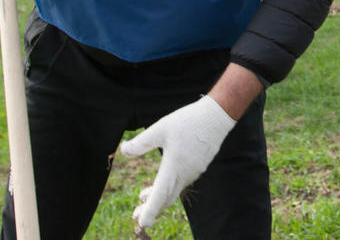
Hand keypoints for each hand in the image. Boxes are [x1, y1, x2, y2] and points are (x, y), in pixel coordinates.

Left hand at [119, 95, 236, 228]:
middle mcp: (184, 174)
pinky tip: (163, 181)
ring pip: (174, 190)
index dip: (150, 211)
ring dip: (159, 196)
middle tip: (136, 214)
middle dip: (151, 208)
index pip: (160, 196)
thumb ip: (142, 142)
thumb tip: (123, 151)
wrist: (216, 117)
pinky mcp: (199, 167)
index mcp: (173, 167)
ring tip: (143, 196)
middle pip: (166, 198)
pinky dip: (169, 187)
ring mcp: (193, 172)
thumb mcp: (161, 128)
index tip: (141, 222)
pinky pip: (182, 182)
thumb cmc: (188, 121)